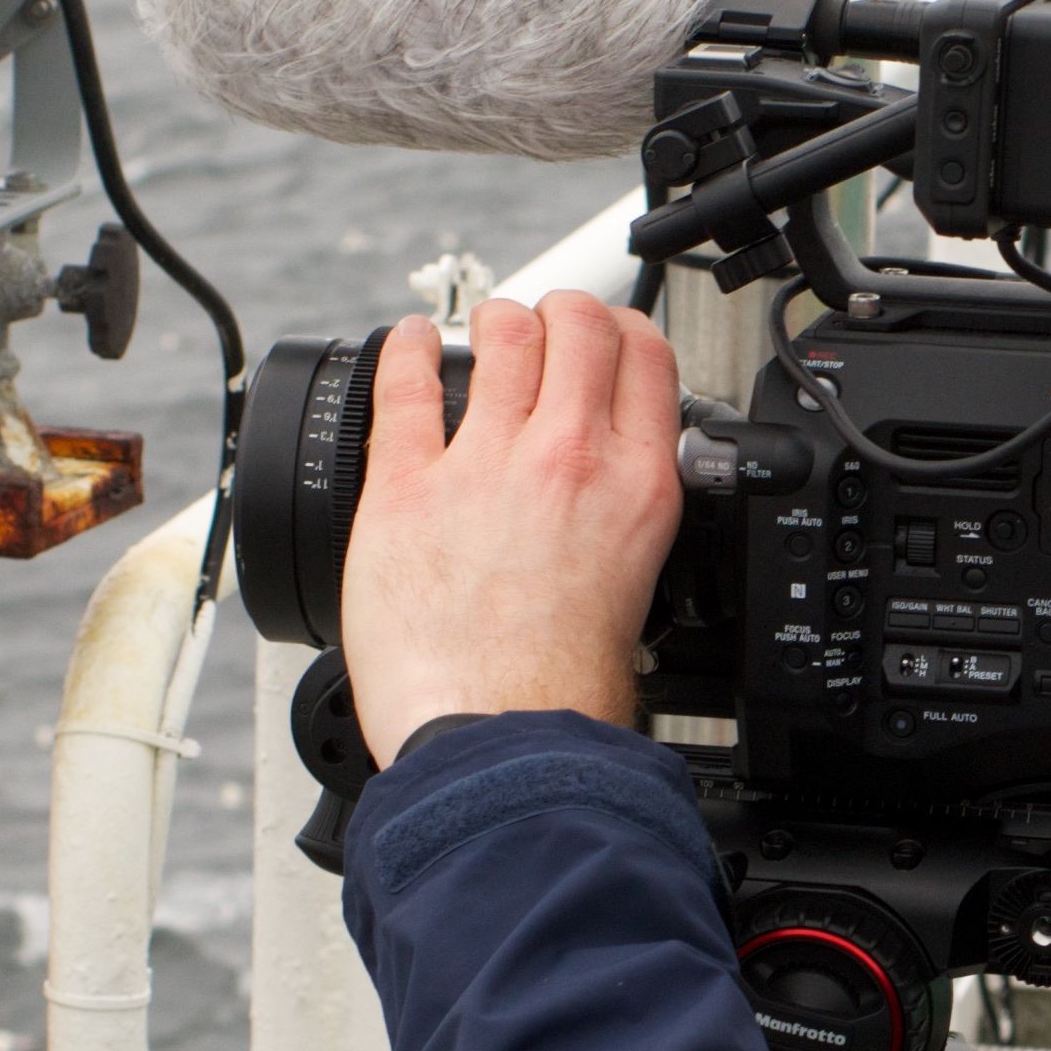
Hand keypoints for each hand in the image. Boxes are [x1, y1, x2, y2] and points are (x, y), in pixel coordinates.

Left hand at [337, 288, 686, 763]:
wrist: (502, 737)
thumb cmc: (560, 690)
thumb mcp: (638, 582)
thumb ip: (623, 516)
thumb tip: (609, 491)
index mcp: (634, 485)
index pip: (644, 355)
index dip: (623, 332)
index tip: (604, 338)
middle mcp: (567, 459)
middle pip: (576, 326)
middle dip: (561, 313)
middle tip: (544, 327)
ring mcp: (484, 464)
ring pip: (502, 335)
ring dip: (495, 322)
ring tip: (483, 330)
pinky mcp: (406, 486)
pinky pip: (407, 385)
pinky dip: (408, 349)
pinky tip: (409, 342)